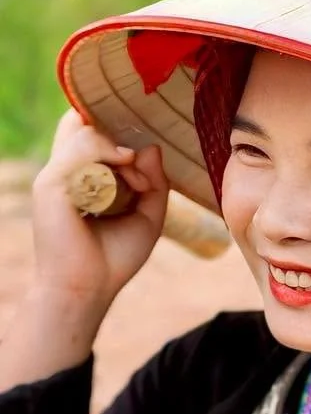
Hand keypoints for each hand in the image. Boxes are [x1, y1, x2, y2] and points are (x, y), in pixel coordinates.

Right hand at [30, 109, 168, 311]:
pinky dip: (112, 155)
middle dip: (122, 138)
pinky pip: (82, 149)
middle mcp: (65, 173)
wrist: (89, 289)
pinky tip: (131, 178)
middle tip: (143, 169)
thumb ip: (154, 183)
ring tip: (140, 183)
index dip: (119, 133)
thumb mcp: (147, 217)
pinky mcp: (52, 184)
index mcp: (81, 178)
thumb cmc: (114, 258)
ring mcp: (56, 176)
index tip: (146, 155)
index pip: (91, 133)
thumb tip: (152, 147)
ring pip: (87, 132)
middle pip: (85, 125)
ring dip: (123, 152)